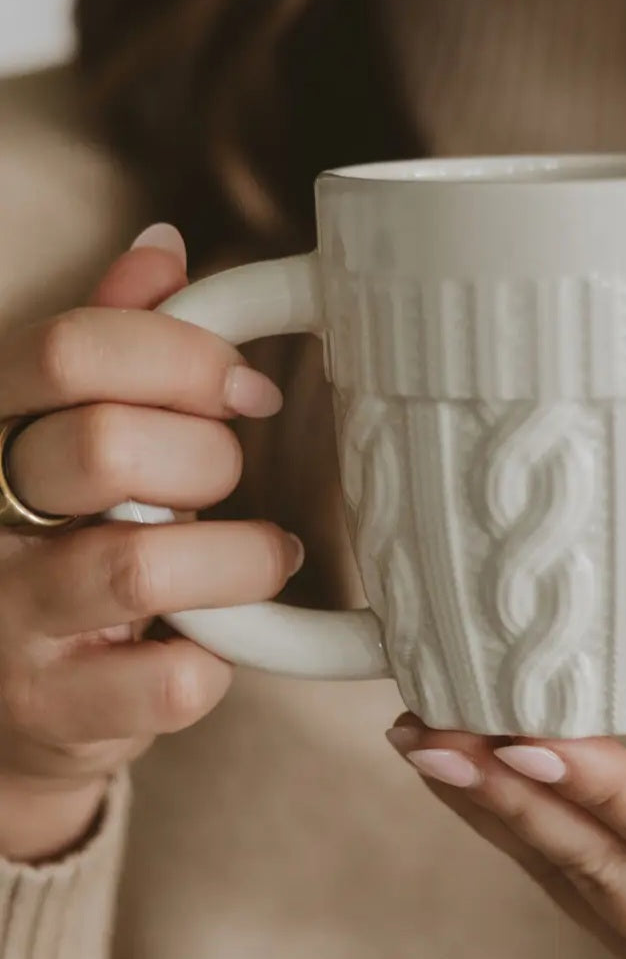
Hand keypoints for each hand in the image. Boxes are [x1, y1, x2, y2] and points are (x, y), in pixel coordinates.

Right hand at [0, 225, 302, 860]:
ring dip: (238, 558)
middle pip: (108, 446)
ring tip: (266, 558)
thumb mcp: (67, 431)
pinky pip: (173, 678)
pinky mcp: (53, 713)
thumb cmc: (59, 540)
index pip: (69, 349)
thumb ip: (111, 344)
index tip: (249, 390)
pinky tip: (212, 642)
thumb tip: (164, 246)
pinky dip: (218, 658)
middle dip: (209, 459)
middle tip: (228, 483)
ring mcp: (6, 622)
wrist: (10, 700)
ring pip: (140, 566)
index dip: (184, 356)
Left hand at [388, 702, 625, 958]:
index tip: (525, 735)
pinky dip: (512, 821)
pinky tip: (468, 775)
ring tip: (423, 742)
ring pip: (565, 876)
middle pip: (596, 864)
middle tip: (430, 734)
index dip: (600, 785)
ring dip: (489, 807)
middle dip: (507, 794)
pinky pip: (566, 876)